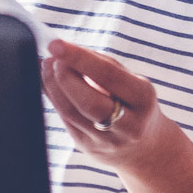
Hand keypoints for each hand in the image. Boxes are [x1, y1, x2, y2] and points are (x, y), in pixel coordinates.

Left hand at [42, 41, 176, 168]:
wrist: (146, 148)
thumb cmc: (135, 104)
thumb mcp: (133, 82)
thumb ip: (104, 65)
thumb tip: (67, 51)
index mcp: (143, 99)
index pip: (108, 76)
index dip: (79, 58)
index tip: (57, 45)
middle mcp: (128, 125)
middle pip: (88, 101)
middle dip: (64, 76)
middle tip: (52, 57)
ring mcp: (106, 140)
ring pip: (71, 112)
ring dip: (53, 86)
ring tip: (47, 66)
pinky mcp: (87, 147)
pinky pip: (65, 120)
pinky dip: (53, 97)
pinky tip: (48, 82)